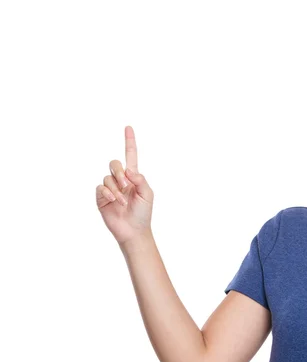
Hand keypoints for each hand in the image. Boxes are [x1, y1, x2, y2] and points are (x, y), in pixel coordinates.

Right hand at [96, 126, 154, 244]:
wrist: (133, 230)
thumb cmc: (143, 213)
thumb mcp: (148, 194)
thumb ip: (141, 179)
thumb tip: (129, 170)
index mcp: (133, 177)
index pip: (130, 155)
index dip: (129, 142)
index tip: (128, 127)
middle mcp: (120, 180)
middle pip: (115, 163)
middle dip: (120, 172)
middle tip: (127, 185)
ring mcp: (110, 188)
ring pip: (108, 177)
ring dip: (116, 189)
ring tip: (122, 202)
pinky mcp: (101, 197)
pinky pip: (101, 187)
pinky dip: (108, 193)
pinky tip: (114, 202)